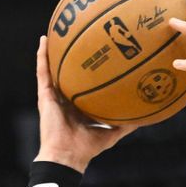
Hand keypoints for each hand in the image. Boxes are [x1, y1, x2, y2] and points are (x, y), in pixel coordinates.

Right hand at [34, 36, 135, 172]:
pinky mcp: (44, 95)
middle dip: (73, 59)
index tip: (99, 58)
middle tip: (80, 40)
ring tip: (58, 32)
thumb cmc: (87, 148)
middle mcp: (66, 100)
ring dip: (54, 51)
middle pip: (69, 75)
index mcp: (79, 108)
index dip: (89, 74)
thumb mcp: (111, 134)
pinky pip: (43, 72)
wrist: (68, 155)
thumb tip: (143, 118)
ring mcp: (54, 96)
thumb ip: (125, 125)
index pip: (84, 87)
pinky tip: (44, 40)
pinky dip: (42, 56)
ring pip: (53, 69)